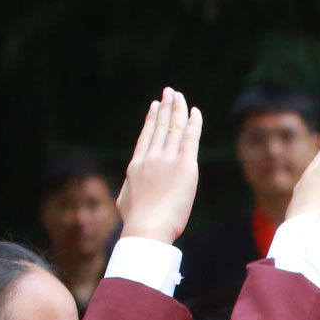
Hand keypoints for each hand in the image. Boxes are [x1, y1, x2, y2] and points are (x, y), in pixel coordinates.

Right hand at [117, 90, 204, 247]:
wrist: (147, 226)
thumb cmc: (135, 221)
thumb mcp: (124, 201)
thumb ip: (129, 189)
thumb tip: (129, 189)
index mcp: (136, 165)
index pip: (146, 137)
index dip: (151, 119)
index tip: (155, 106)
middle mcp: (151, 158)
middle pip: (160, 127)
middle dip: (165, 107)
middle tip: (169, 92)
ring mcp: (167, 160)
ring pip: (174, 128)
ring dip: (178, 109)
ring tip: (179, 96)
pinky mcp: (184, 166)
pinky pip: (190, 138)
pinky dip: (193, 123)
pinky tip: (195, 111)